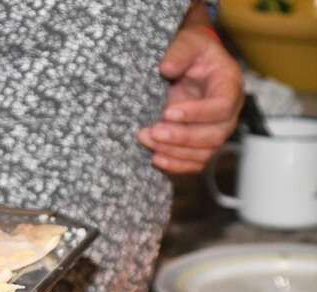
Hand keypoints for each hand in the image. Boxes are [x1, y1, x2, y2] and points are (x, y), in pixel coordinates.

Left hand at [138, 25, 243, 174]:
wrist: (192, 63)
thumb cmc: (193, 51)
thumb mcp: (188, 41)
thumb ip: (180, 51)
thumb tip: (167, 68)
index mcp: (229, 85)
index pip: (222, 106)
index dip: (197, 113)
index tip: (168, 112)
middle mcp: (229, 111)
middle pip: (214, 135)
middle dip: (181, 137)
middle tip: (153, 132)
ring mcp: (217, 129)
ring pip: (204, 152)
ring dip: (174, 152)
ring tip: (147, 140)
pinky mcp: (202, 143)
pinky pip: (195, 162)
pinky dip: (176, 164)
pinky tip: (156, 159)